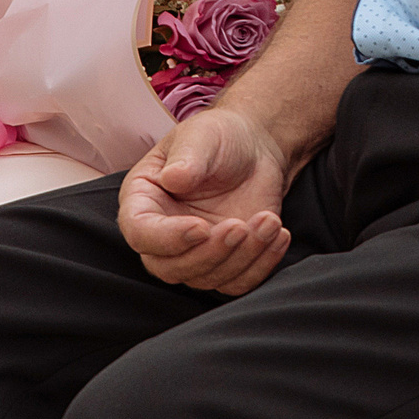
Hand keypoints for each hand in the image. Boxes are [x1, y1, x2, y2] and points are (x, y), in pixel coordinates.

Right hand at [118, 107, 293, 294]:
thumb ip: (186, 158)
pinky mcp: (225, 263)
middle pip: (170, 268)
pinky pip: (238, 282)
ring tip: (268, 220)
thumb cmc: (219, 137)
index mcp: (143, 201)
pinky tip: (277, 234)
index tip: (201, 227)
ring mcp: (194, 253)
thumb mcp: (201, 136)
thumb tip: (172, 178)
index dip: (167, 239)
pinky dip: (261, 264)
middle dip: (209, 254)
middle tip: (239, 225)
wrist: (254, 149)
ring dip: (242, 256)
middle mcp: (162, 234)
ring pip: (208, 278)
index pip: (140, 233)